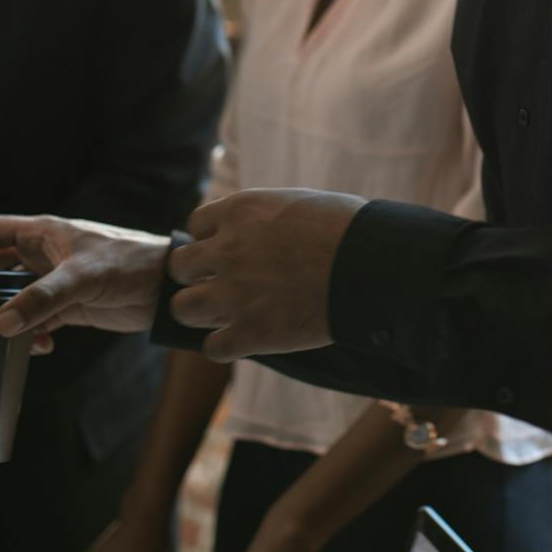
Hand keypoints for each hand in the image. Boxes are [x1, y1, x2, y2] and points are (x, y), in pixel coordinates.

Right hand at [0, 215, 171, 345]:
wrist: (169, 287)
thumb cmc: (131, 264)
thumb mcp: (83, 278)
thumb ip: (42, 299)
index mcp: (40, 233)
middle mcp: (41, 254)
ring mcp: (52, 280)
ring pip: (8, 296)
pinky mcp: (68, 305)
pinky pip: (33, 320)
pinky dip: (28, 335)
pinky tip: (36, 348)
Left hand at [167, 189, 364, 360]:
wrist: (372, 266)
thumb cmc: (349, 229)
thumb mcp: (300, 204)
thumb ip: (268, 218)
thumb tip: (263, 231)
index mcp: (240, 212)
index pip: (195, 225)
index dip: (209, 239)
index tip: (225, 249)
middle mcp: (227, 250)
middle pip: (179, 266)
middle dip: (195, 276)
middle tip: (218, 283)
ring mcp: (235, 294)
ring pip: (184, 309)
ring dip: (198, 312)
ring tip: (221, 314)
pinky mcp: (251, 333)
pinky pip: (213, 348)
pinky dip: (223, 346)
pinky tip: (241, 340)